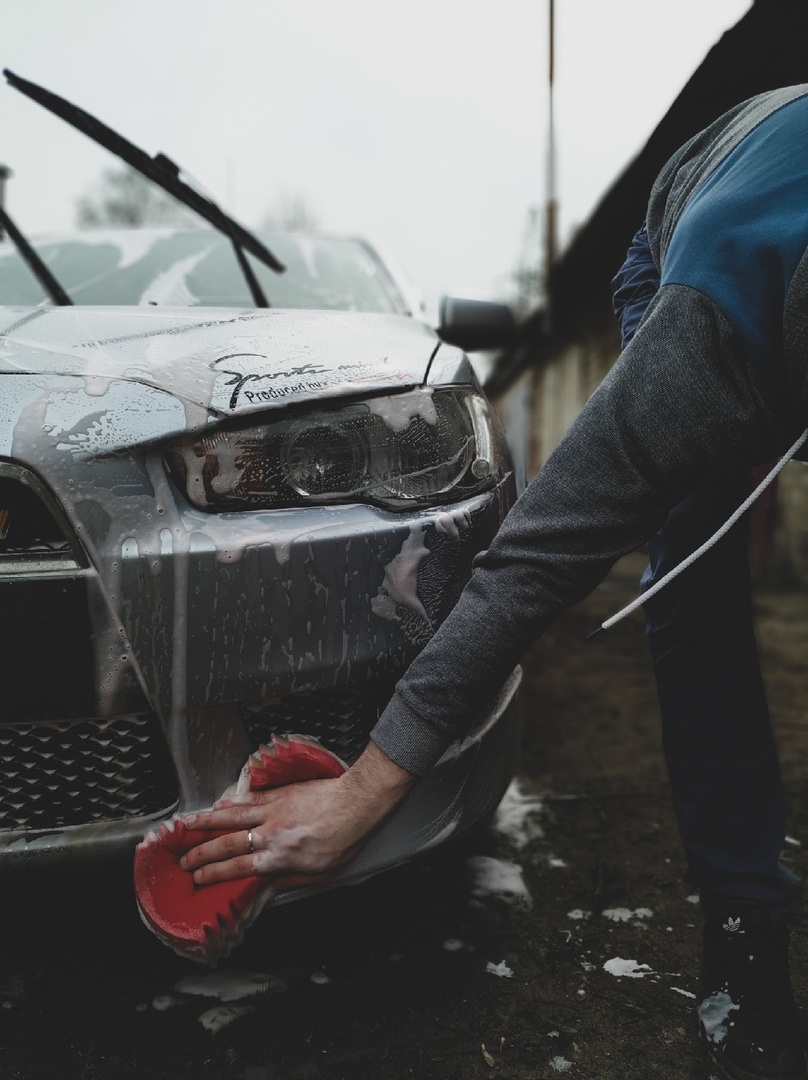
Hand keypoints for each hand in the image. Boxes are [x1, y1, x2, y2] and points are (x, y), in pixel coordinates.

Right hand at [179, 741, 415, 890]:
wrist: (356, 804)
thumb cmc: (343, 841)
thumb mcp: (320, 874)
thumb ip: (289, 881)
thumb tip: (266, 888)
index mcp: (279, 857)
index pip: (238, 868)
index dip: (214, 874)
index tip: (197, 878)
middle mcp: (270, 834)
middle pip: (227, 843)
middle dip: (201, 852)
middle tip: (182, 859)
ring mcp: (273, 810)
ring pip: (232, 816)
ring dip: (206, 822)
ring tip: (185, 826)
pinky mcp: (279, 794)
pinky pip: (249, 798)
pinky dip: (230, 802)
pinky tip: (218, 804)